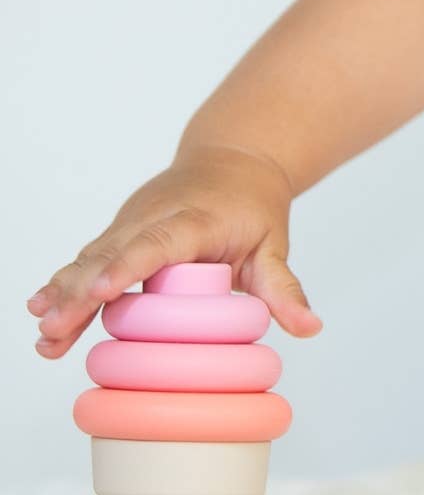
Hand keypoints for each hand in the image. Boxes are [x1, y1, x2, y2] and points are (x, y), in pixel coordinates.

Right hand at [28, 144, 321, 357]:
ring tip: (44, 333)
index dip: (128, 267)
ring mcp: (132, 220)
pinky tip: (42, 311)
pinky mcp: (120, 230)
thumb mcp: (274, 246)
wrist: (235, 161)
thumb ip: (284, 287)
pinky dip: (66, 284)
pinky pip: (90, 258)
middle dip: (80, 291)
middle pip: (112, 254)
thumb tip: (310, 329)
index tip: (100, 292)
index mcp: (195, 219)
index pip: (159, 243)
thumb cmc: (254, 207)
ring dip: (64, 293)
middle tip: (54, 328)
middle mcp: (155, 216)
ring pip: (93, 256)